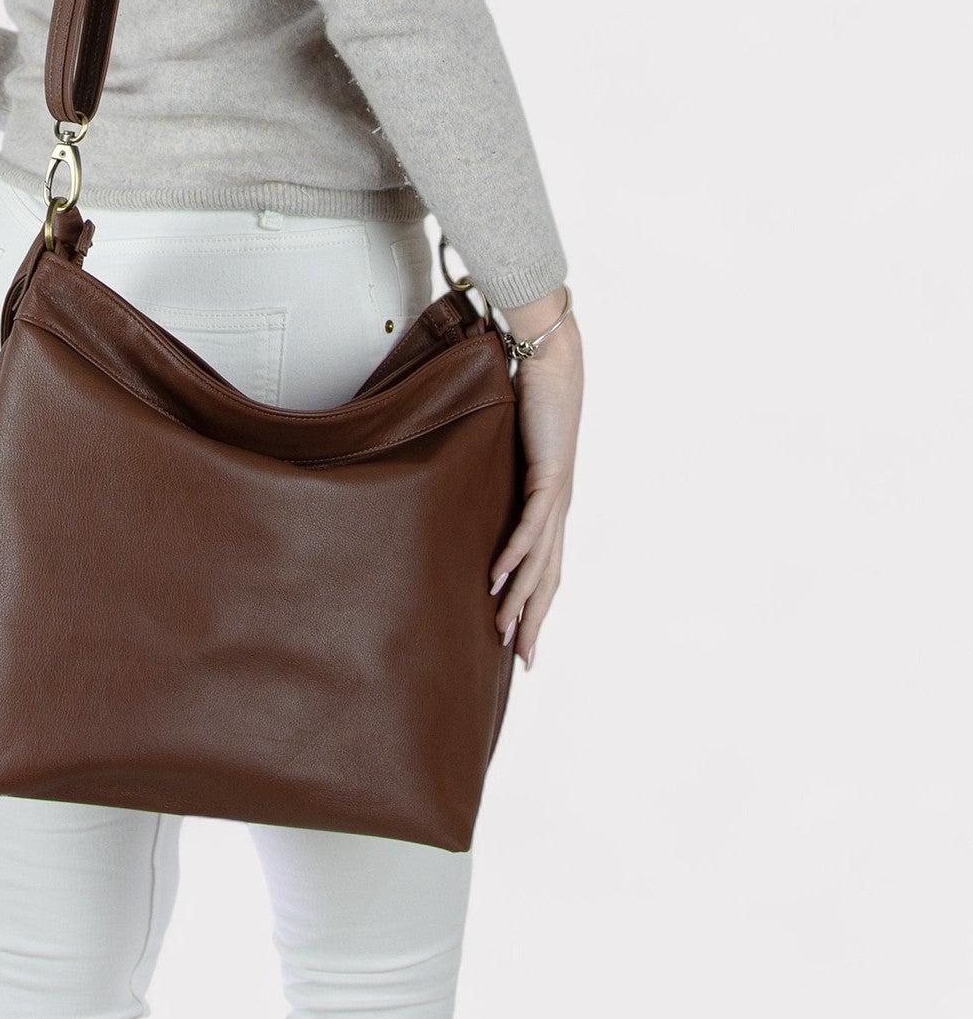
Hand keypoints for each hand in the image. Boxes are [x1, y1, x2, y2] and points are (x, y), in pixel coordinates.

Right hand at [487, 296, 582, 669]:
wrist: (552, 358)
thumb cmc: (531, 391)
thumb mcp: (506, 439)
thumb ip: (490, 460)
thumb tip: (461, 466)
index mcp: (549, 500)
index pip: (543, 564)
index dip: (534, 602)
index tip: (520, 637)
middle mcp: (558, 505)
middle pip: (549, 576)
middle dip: (536, 620)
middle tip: (524, 660)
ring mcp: (557, 494)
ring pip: (541, 561)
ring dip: (523, 599)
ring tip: (507, 631)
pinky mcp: (551, 476)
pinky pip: (532, 527)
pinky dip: (517, 556)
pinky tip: (501, 579)